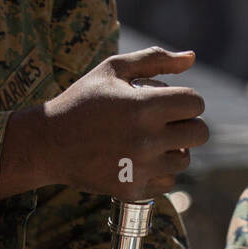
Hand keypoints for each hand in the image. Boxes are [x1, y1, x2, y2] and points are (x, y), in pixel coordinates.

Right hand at [0, 47, 207, 199]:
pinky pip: (168, 182)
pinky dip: (161, 172)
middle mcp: (146, 140)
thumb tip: (192, 58)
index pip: (195, 104)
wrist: (48, 144)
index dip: (188, 100)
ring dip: (175, 150)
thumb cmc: (82, 101)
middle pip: (199, 134)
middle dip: (188, 124)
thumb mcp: (113, 69)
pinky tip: (144, 161)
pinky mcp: (132, 190)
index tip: (173, 102)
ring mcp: (140, 168)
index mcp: (144, 106)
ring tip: (153, 141)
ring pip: (184, 160)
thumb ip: (154, 59)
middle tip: (170, 122)